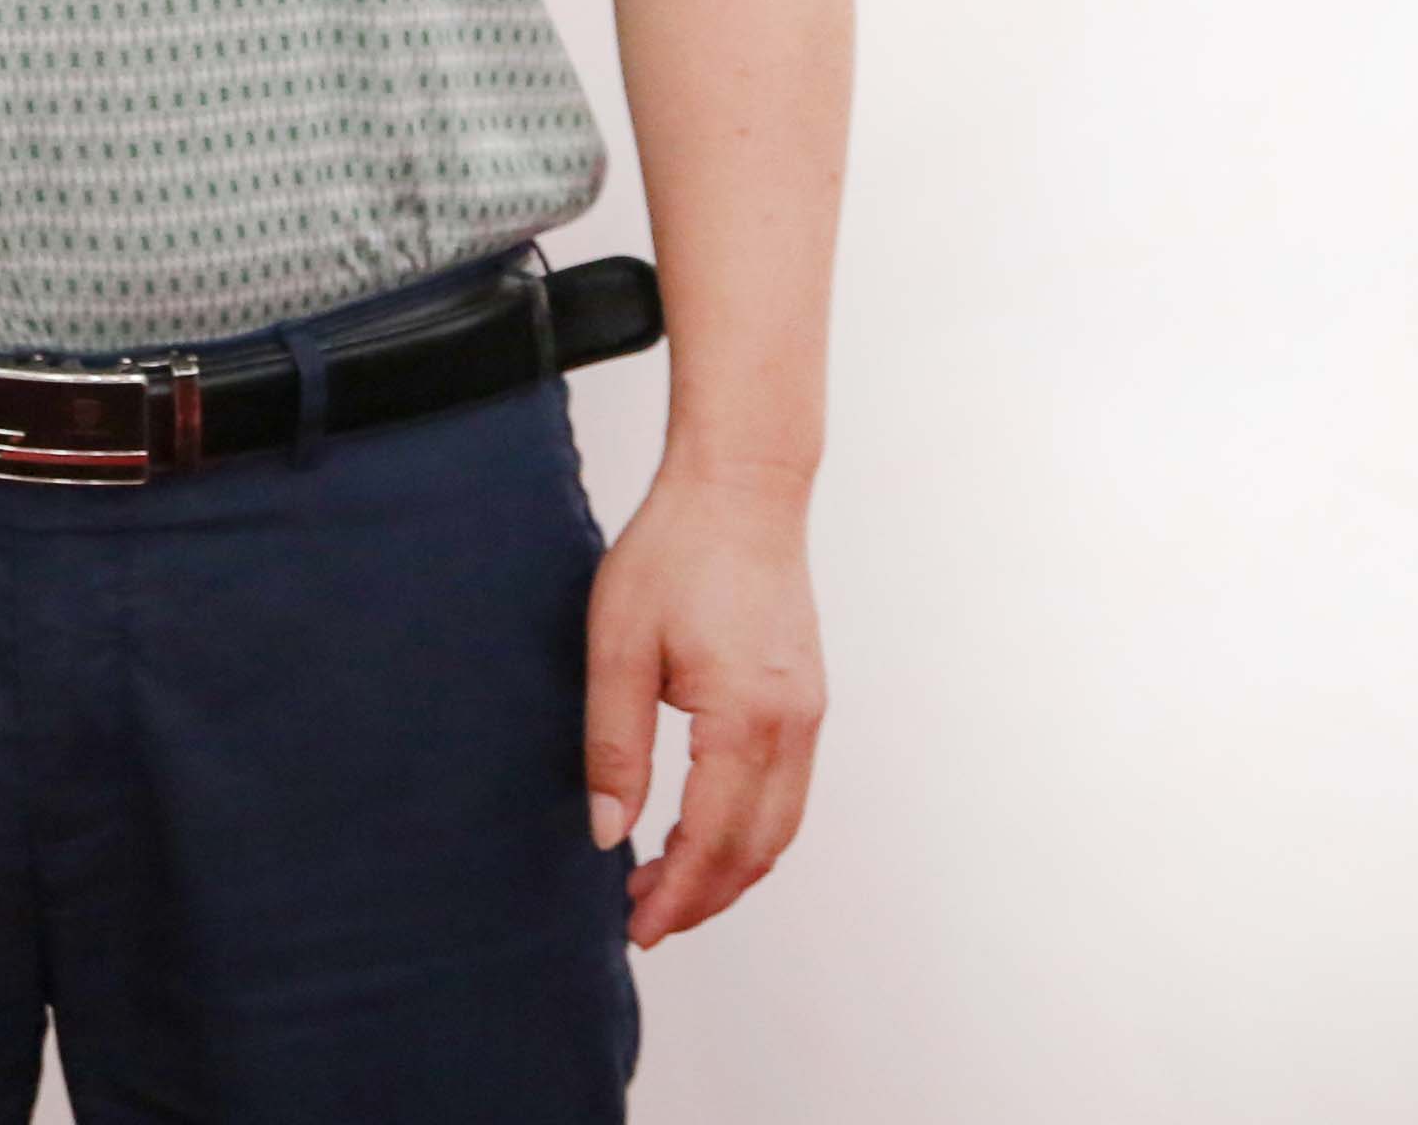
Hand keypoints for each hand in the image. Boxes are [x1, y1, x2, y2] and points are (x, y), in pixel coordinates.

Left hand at [580, 458, 825, 945]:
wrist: (742, 489)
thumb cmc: (674, 553)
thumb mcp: (618, 647)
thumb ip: (613, 746)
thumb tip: (608, 832)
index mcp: (744, 719)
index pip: (714, 841)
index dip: (677, 896)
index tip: (637, 928)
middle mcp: (792, 728)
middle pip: (757, 850)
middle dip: (703, 897)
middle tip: (644, 919)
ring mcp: (809, 715)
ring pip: (781, 828)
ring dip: (729, 869)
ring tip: (666, 885)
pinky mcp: (807, 700)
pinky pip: (788, 793)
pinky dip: (750, 832)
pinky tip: (703, 831)